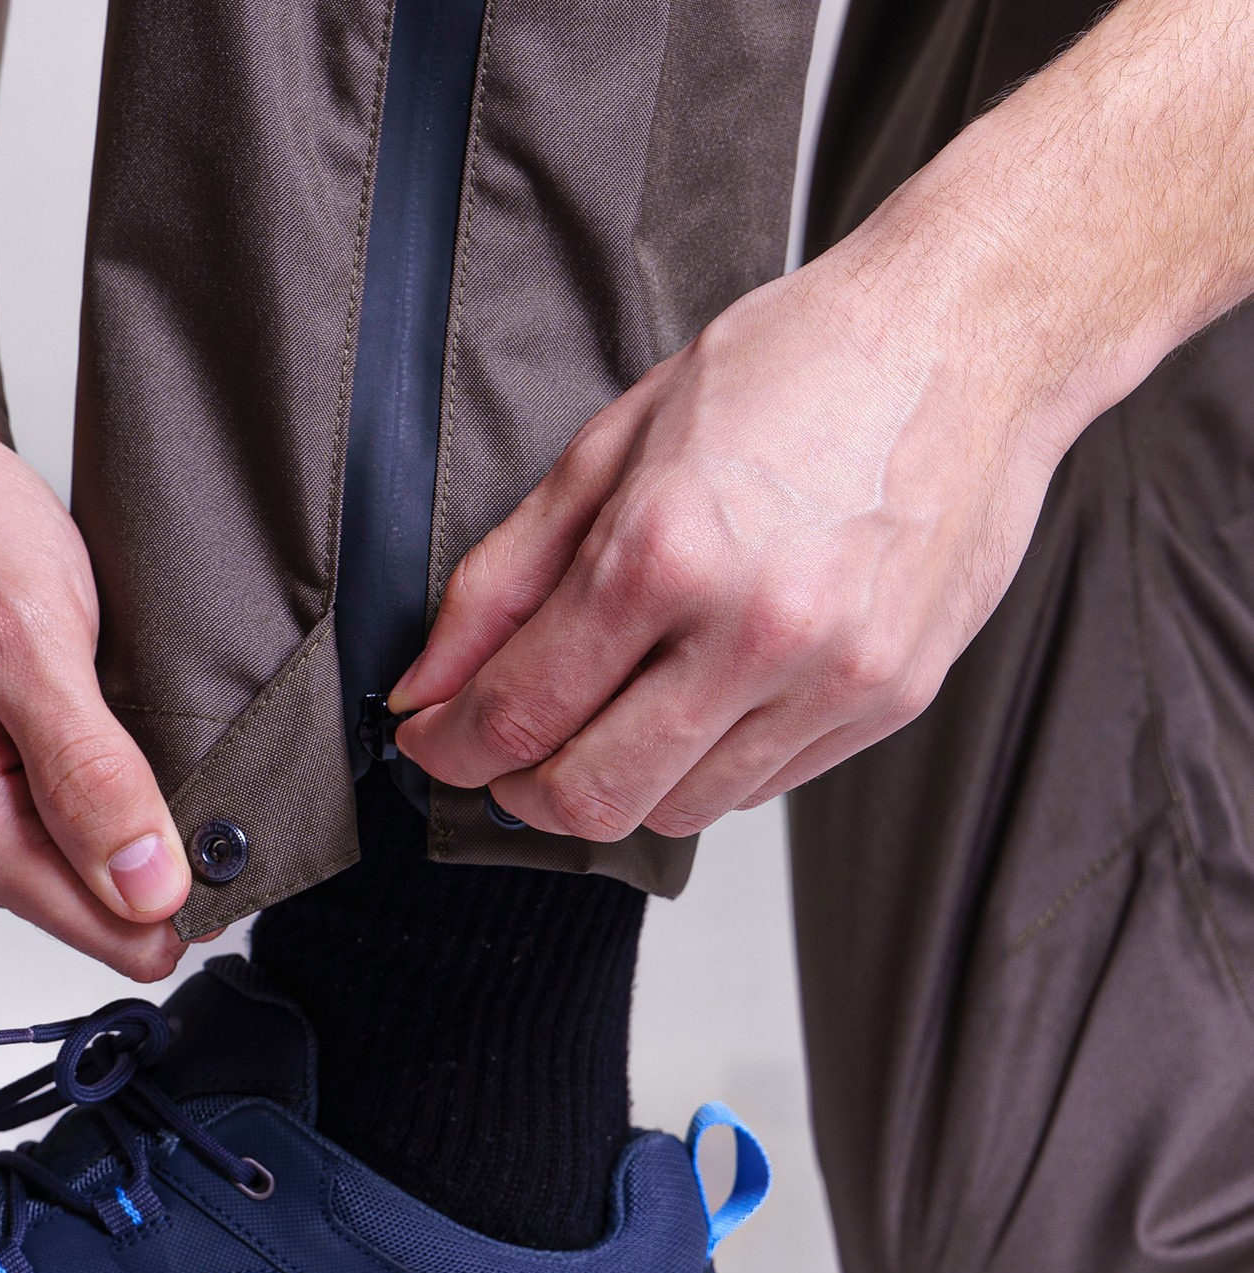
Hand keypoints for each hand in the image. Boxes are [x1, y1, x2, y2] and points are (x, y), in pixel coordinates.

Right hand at [0, 394, 191, 980]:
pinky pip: (79, 821)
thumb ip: (87, 775)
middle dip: (172, 852)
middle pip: (112, 910)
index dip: (187, 890)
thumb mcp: (25, 641)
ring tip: (158, 725)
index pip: (113, 935)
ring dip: (147, 812)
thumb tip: (147, 887)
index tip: (233, 822)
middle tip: (203, 751)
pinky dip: (122, 782)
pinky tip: (129, 728)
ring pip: (101, 867)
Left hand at [391, 236, 1070, 839]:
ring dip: (615, 787)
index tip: (432, 741)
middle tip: (502, 761)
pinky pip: (761, 787)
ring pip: (678, 811)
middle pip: (591, 796)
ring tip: (605, 724)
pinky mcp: (889, 700)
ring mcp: (831, 677)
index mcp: (664, 550)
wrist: (970, 334)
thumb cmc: (796, 366)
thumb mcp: (613, 444)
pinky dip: (702, 769)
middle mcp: (753, 631)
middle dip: (519, 792)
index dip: (451, 744)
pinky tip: (694, 707)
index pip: (519, 709)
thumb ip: (504, 578)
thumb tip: (429, 681)